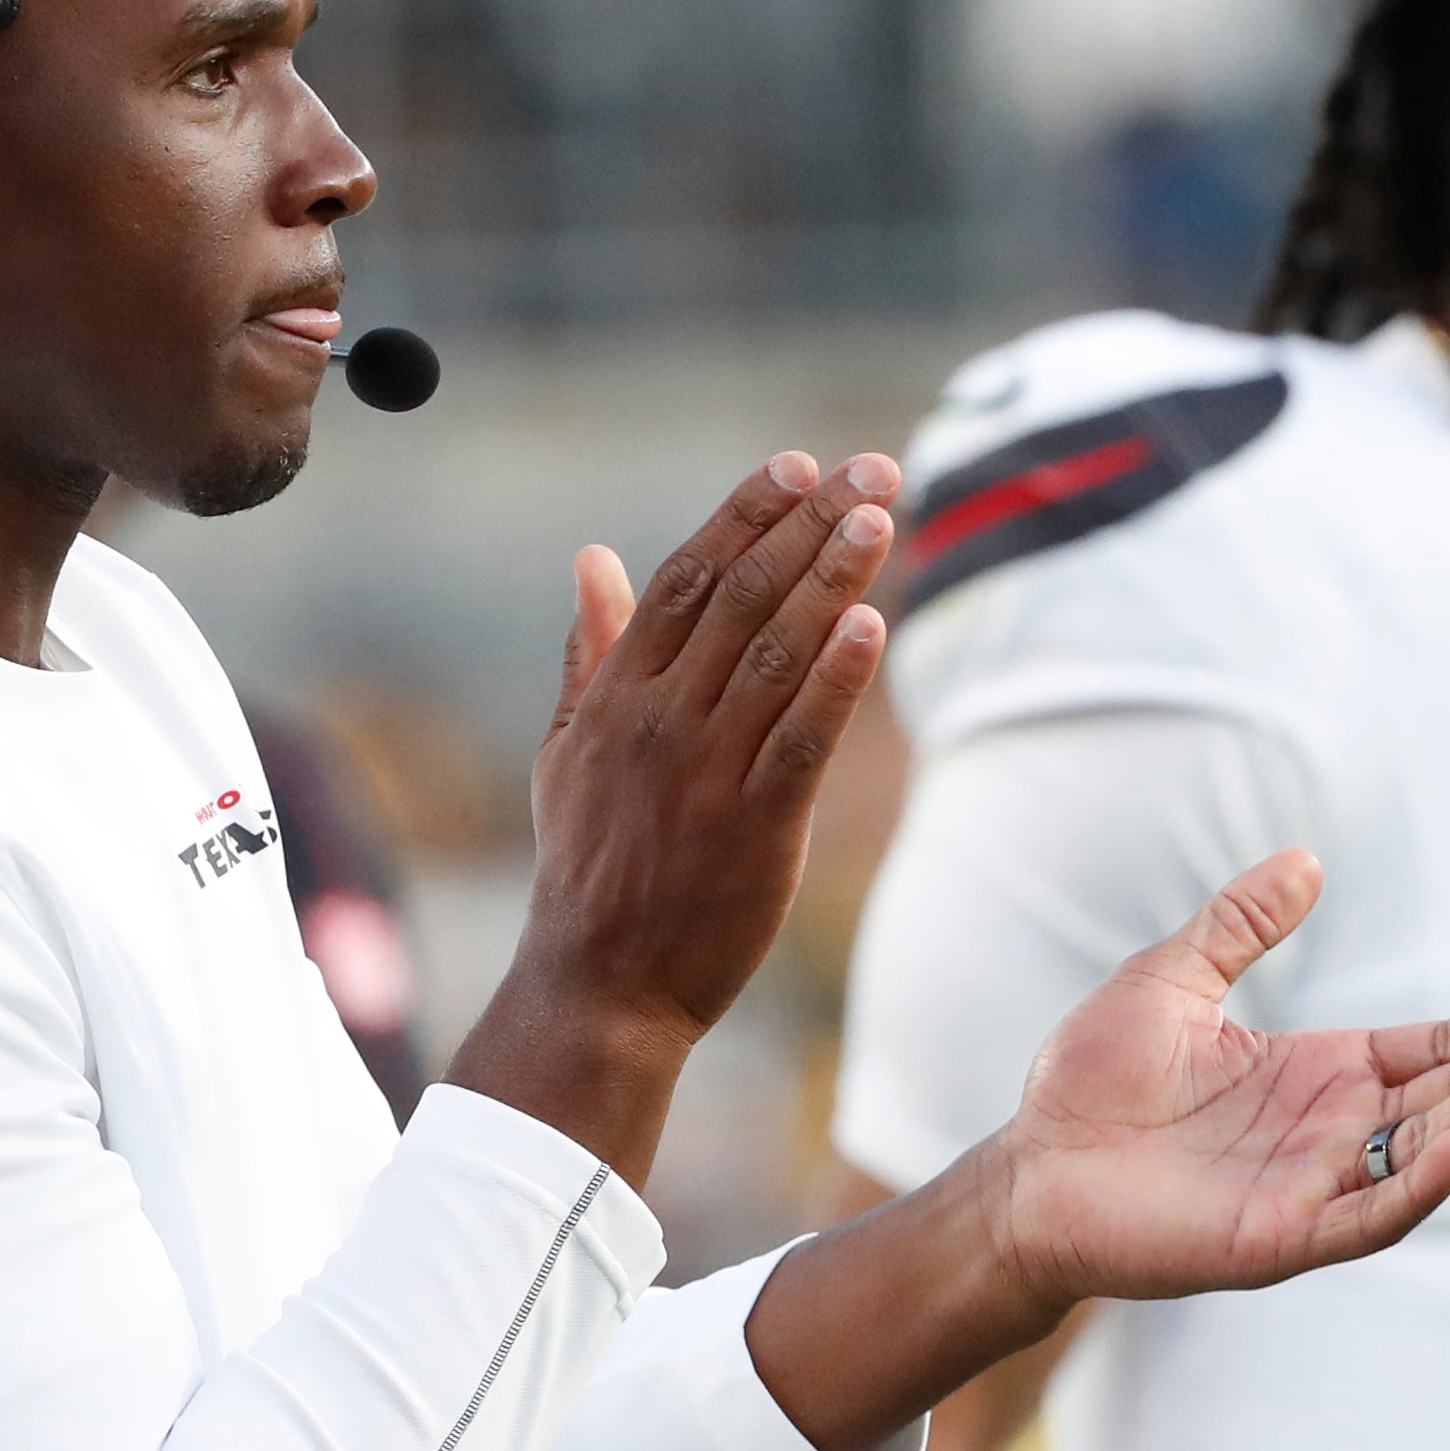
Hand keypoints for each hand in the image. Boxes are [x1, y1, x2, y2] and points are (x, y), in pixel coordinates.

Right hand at [451, 451, 896, 1181]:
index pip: (685, 578)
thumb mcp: (569, 749)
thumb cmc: (588, 864)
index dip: (744, 514)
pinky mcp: (756, 829)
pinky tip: (872, 625)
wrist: (601, 986)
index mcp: (616, 695)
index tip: (796, 464)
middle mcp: (659, 721)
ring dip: (833, 579)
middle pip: (742, 598)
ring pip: (777, 655)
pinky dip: (837, 680)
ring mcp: (707, 774)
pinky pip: (802, 740)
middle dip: (808, 523)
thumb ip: (591, 650)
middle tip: (872, 468)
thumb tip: (593, 556)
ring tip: (880, 518)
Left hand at [740, 850, 1449, 1450]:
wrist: (1028, 1170)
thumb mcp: (1173, 980)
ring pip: (1424, 1154)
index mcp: (1320, 1075)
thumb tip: (1305, 860)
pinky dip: (1419, 1186)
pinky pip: (1367, 1217)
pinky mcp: (1280, 1239)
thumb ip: (1239, 925)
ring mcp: (1313, 1189)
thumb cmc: (1092, 1083)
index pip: (1432, 1048)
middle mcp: (1333, 1135)